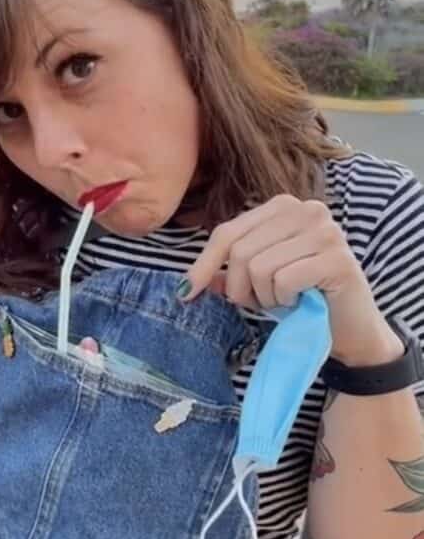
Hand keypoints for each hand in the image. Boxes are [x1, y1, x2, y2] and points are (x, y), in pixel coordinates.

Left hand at [180, 194, 400, 364]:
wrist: (352, 331)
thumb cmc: (304, 300)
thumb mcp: (259, 283)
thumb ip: (229, 273)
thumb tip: (189, 283)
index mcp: (282, 207)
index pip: (228, 232)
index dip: (203, 264)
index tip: (187, 293)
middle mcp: (306, 209)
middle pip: (240, 250)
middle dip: (239, 287)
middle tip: (260, 303)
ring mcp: (325, 231)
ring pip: (259, 267)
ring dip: (264, 296)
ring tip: (285, 301)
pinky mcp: (338, 258)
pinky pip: (284, 280)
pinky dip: (284, 300)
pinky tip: (300, 303)